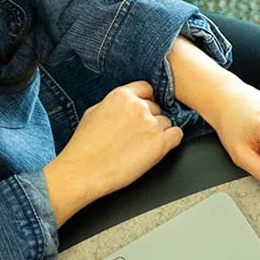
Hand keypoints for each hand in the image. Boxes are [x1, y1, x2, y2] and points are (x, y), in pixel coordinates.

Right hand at [43, 81, 182, 225]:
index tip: (143, 112)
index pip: (146, 89)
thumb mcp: (93, 113)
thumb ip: (113, 104)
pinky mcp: (159, 143)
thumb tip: (126, 105)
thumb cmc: (84, 147)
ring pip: (166, 122)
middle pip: (157, 108)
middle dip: (149, 120)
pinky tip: (157, 149)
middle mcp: (138, 106)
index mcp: (121, 95)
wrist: (82, 171)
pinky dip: (171, 142)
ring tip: (140, 146)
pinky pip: (177, 135)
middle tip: (136, 136)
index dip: (146, 101)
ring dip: (158, 133)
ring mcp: (150, 124)